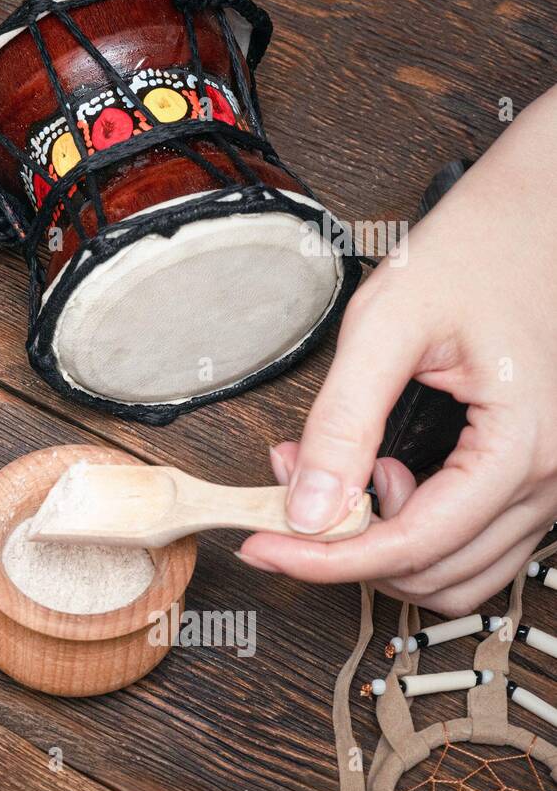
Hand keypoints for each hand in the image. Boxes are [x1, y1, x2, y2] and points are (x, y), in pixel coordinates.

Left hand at [238, 87, 556, 615]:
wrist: (534, 217)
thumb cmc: (473, 253)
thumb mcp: (386, 325)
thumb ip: (343, 421)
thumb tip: (307, 507)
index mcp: (524, 444)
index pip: (412, 544)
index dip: (324, 559)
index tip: (262, 546)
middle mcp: (554, 477)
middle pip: (434, 572)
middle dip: (344, 545)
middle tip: (286, 487)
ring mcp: (553, 484)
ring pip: (458, 573)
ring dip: (381, 546)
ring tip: (332, 477)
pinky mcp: (537, 476)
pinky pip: (475, 544)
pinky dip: (415, 533)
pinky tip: (376, 477)